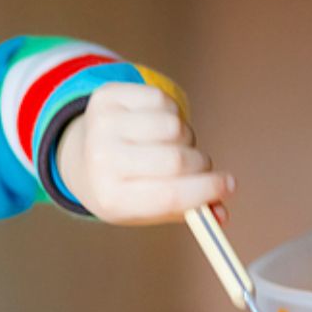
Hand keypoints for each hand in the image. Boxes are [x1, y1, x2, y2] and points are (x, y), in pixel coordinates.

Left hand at [55, 82, 233, 223]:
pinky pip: (162, 99)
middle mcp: (101, 161)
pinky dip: (170, 113)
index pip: (168, 196)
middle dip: (200, 164)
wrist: (81, 156)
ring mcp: (101, 126)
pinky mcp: (106, 97)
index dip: (206, 190)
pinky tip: (155, 125)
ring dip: (185, 137)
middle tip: (201, 166)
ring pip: (174, 126)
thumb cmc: (124, 186)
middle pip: (176, 160)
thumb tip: (221, 214)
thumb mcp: (147, 208)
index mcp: (110, 197)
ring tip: (171, 145)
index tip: (229, 185)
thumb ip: (186, 211)